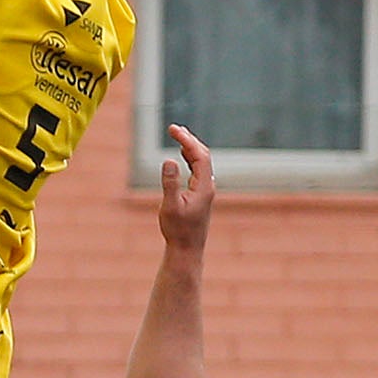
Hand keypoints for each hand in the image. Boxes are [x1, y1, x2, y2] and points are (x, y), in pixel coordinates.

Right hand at [154, 124, 213, 251]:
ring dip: (190, 147)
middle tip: (174, 128)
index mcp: (204, 186)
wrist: (187, 249)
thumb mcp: (170, 206)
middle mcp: (208, 186)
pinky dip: (189, 158)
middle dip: (189, 139)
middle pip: (203, 155)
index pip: (199, 155)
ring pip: (201, 162)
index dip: (187, 140)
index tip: (173, 130)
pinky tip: (181, 154)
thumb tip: (168, 161)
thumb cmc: (178, 230)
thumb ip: (170, 183)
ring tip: (178, 135)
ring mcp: (205, 190)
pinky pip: (197, 169)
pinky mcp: (200, 194)